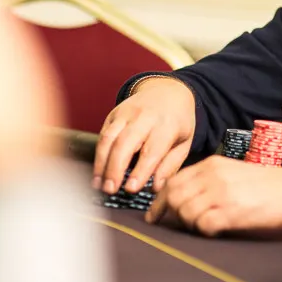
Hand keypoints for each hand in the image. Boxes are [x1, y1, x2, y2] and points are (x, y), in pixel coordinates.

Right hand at [94, 77, 195, 194]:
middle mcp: (145, 117)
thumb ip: (170, 165)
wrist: (168, 91)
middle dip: (115, 168)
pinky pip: (103, 135)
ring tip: (99, 185)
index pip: (152, 150)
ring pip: (109, 138)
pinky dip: (98, 155)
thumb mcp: (184, 142)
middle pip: (125, 143)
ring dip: (101, 163)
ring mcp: (126, 113)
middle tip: (110, 190)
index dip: (140, 171)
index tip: (131, 189)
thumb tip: (156, 187)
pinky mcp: (113, 114)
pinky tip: (97, 173)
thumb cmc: (178, 122)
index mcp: (167, 125)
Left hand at [145, 156, 281, 235]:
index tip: (155, 215)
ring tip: (204, 226)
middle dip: (170, 214)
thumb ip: (209, 181)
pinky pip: (203, 225)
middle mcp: (214, 176)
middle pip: (174, 197)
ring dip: (189, 224)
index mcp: (213, 164)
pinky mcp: (233, 212)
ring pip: (185, 212)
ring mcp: (223, 194)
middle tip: (178, 225)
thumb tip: (183, 200)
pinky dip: (204, 231)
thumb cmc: (269, 185)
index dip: (159, 202)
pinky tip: (216, 230)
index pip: (173, 182)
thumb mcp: (234, 173)